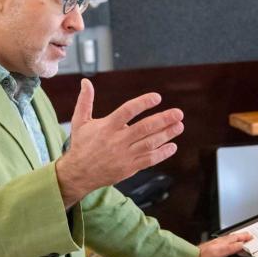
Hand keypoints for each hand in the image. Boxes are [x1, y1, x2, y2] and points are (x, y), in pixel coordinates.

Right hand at [55, 79, 184, 207]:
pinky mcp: (129, 168)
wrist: (78, 174)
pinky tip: (172, 146)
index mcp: (106, 127)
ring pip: (149, 144)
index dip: (143, 103)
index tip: (157, 97)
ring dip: (167, 134)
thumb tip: (86, 82)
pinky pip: (149, 160)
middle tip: (178, 113)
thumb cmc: (81, 145)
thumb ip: (85, 101)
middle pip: (144, 128)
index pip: (127, 112)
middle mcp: (117, 141)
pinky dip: (162, 153)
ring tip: (179, 125)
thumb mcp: (79, 122)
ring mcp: (125, 156)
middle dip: (163, 120)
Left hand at [193, 232, 252, 256]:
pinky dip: (230, 242)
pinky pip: (225, 243)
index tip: (252, 238)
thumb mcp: (219, 254)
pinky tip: (229, 245)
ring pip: (229, 239)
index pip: (236, 239)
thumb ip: (230, 248)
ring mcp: (215, 245)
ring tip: (242, 238)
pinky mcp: (212, 249)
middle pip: (233, 237)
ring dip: (237, 238)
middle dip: (242, 236)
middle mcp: (219, 242)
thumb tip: (241, 245)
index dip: (245, 238)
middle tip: (249, 236)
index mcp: (222, 242)